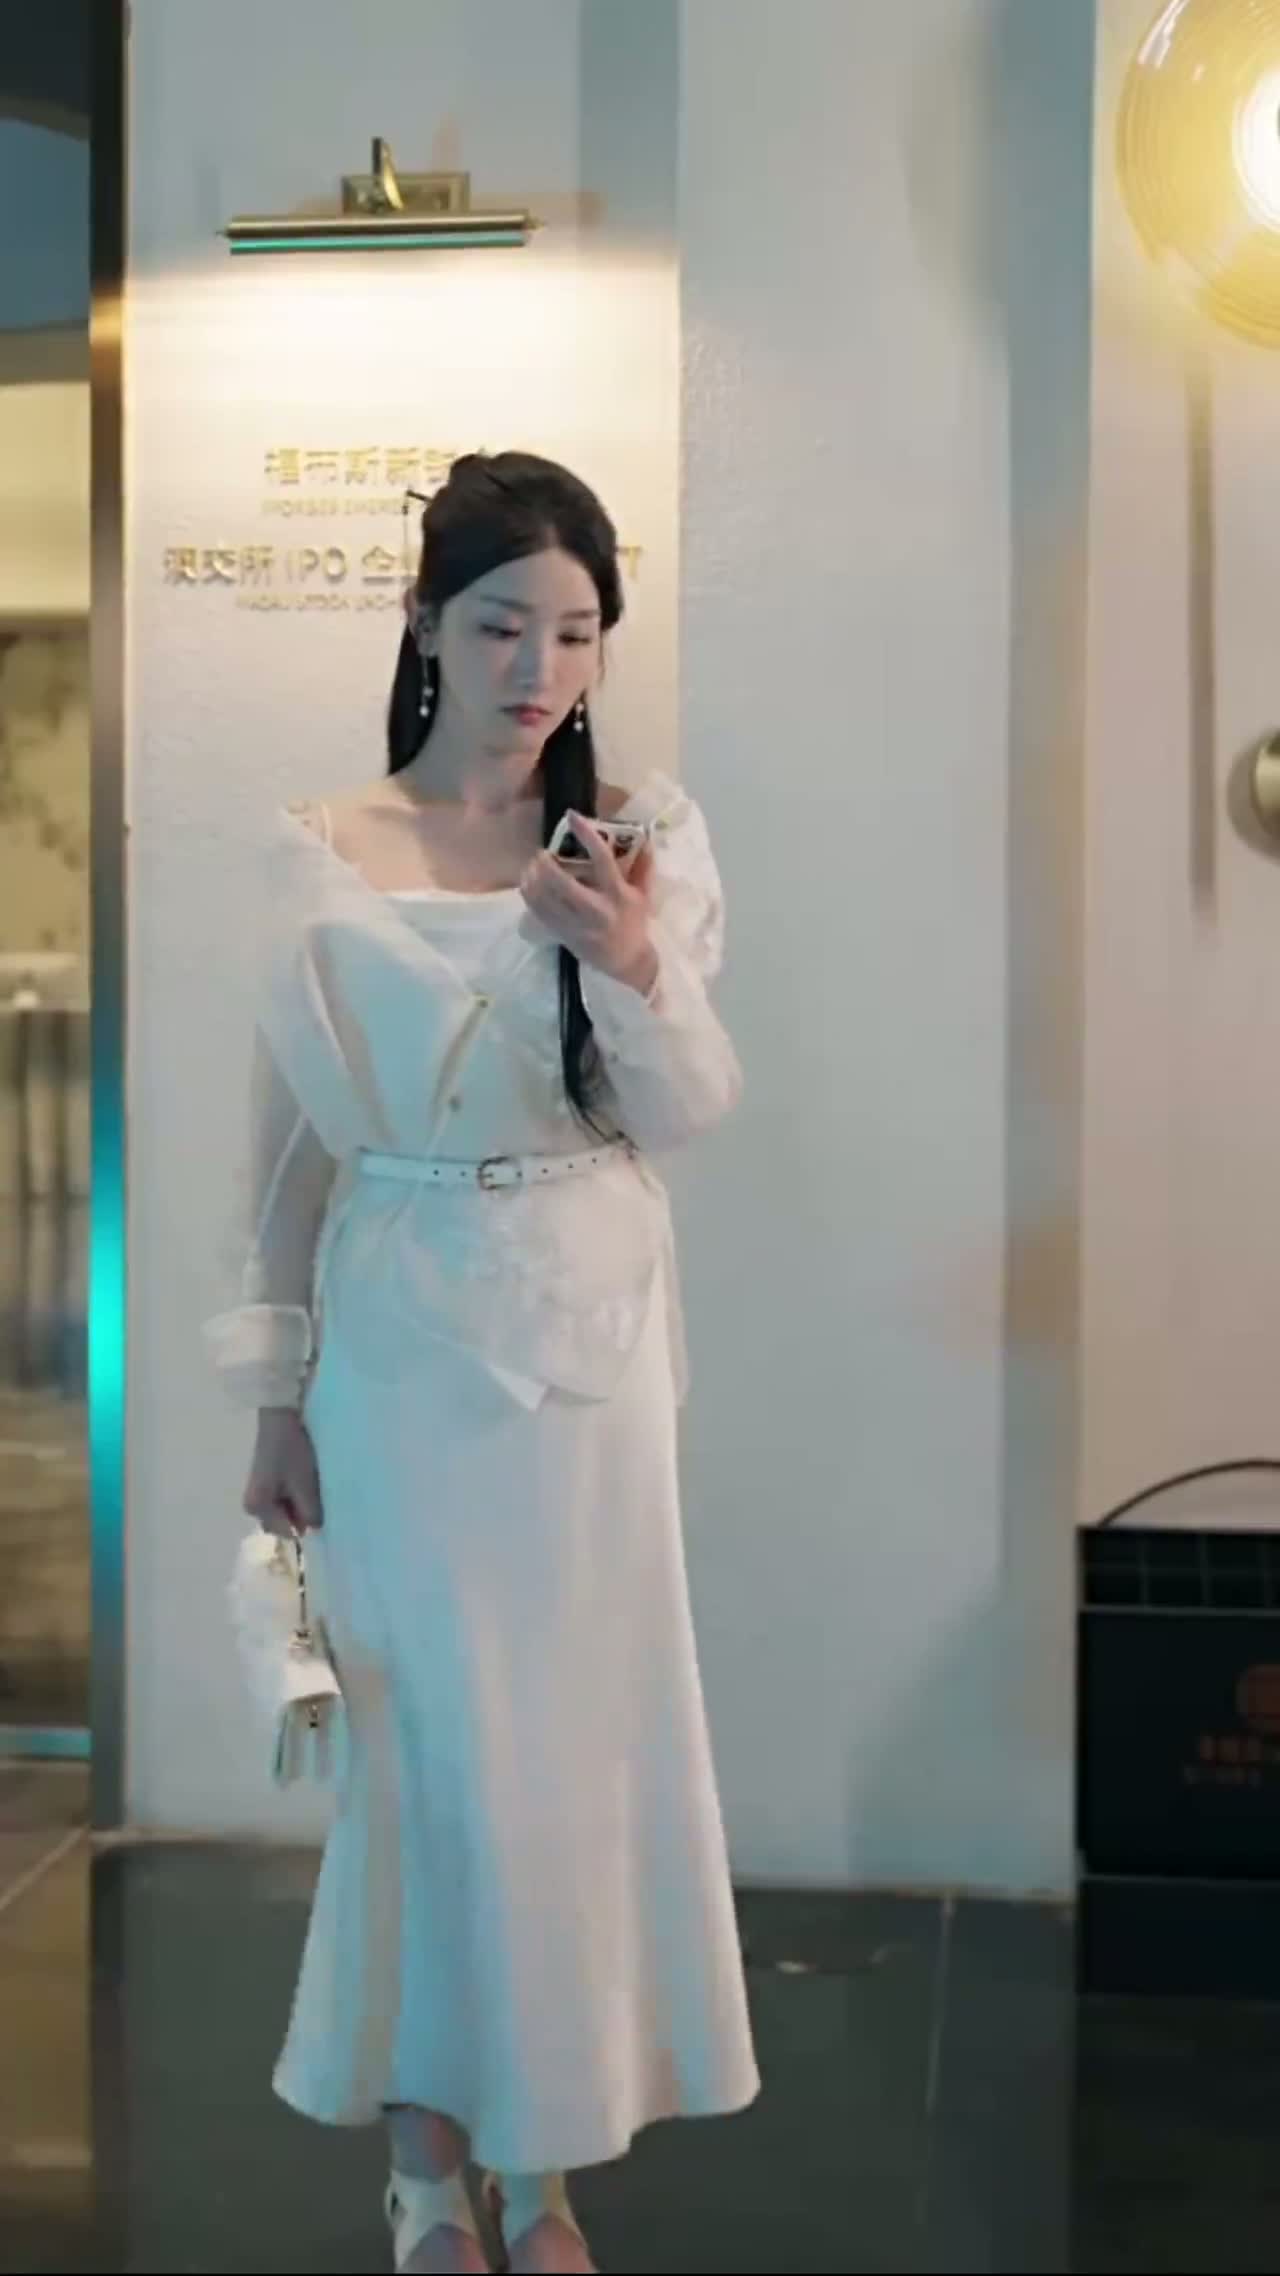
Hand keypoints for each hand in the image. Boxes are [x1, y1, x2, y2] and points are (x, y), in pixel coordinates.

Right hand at [243, 1407, 323, 1535]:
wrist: (281, 1417)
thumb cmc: (292, 1452)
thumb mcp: (304, 1485)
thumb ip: (310, 1513)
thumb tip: (317, 1530)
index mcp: (257, 1508)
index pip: (288, 1532)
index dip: (307, 1525)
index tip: (323, 1513)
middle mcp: (253, 1506)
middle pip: (285, 1523)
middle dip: (303, 1515)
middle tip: (318, 1497)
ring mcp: (258, 1494)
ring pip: (286, 1511)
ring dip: (301, 1504)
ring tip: (313, 1487)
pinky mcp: (266, 1483)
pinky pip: (284, 1499)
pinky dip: (298, 1494)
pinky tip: (306, 1481)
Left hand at [521, 814, 658, 992]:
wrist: (627, 962)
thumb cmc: (634, 924)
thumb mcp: (643, 895)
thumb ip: (643, 867)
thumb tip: (645, 838)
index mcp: (618, 894)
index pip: (602, 859)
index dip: (587, 835)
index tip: (572, 815)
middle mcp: (596, 909)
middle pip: (562, 882)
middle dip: (546, 863)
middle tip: (541, 853)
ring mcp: (577, 925)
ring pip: (546, 898)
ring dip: (533, 878)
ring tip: (531, 866)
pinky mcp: (563, 935)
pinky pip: (539, 913)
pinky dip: (530, 896)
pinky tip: (528, 884)